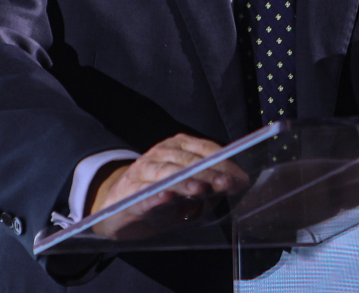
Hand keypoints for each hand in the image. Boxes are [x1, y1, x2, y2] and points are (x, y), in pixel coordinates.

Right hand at [90, 133, 248, 239]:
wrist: (118, 211)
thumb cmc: (161, 199)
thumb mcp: (189, 192)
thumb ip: (211, 188)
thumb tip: (237, 186)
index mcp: (179, 147)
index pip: (206, 150)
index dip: (224, 163)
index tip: (240, 179)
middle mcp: (161, 153)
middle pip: (189, 161)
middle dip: (210, 173)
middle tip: (227, 184)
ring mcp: (143, 170)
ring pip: (167, 173)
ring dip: (185, 181)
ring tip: (201, 189)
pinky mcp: (128, 193)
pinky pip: (144, 193)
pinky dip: (156, 195)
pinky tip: (166, 197)